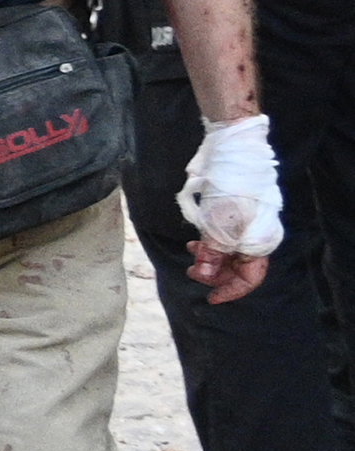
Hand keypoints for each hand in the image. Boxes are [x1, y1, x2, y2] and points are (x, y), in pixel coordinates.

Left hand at [179, 114, 280, 301]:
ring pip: (229, 254)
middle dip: (215, 275)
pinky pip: (223, 239)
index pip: (250, 278)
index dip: (230, 291)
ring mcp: (245, 226)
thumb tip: (205, 276)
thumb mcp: (216, 226)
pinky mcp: (234, 215)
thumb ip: (212, 254)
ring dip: (210, 260)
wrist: (231, 151)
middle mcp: (256, 237)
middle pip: (239, 268)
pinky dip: (209, 245)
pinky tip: (195, 244)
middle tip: (191, 273)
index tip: (210, 299)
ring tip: (191, 257)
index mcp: (259, 243)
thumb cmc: (228, 189)